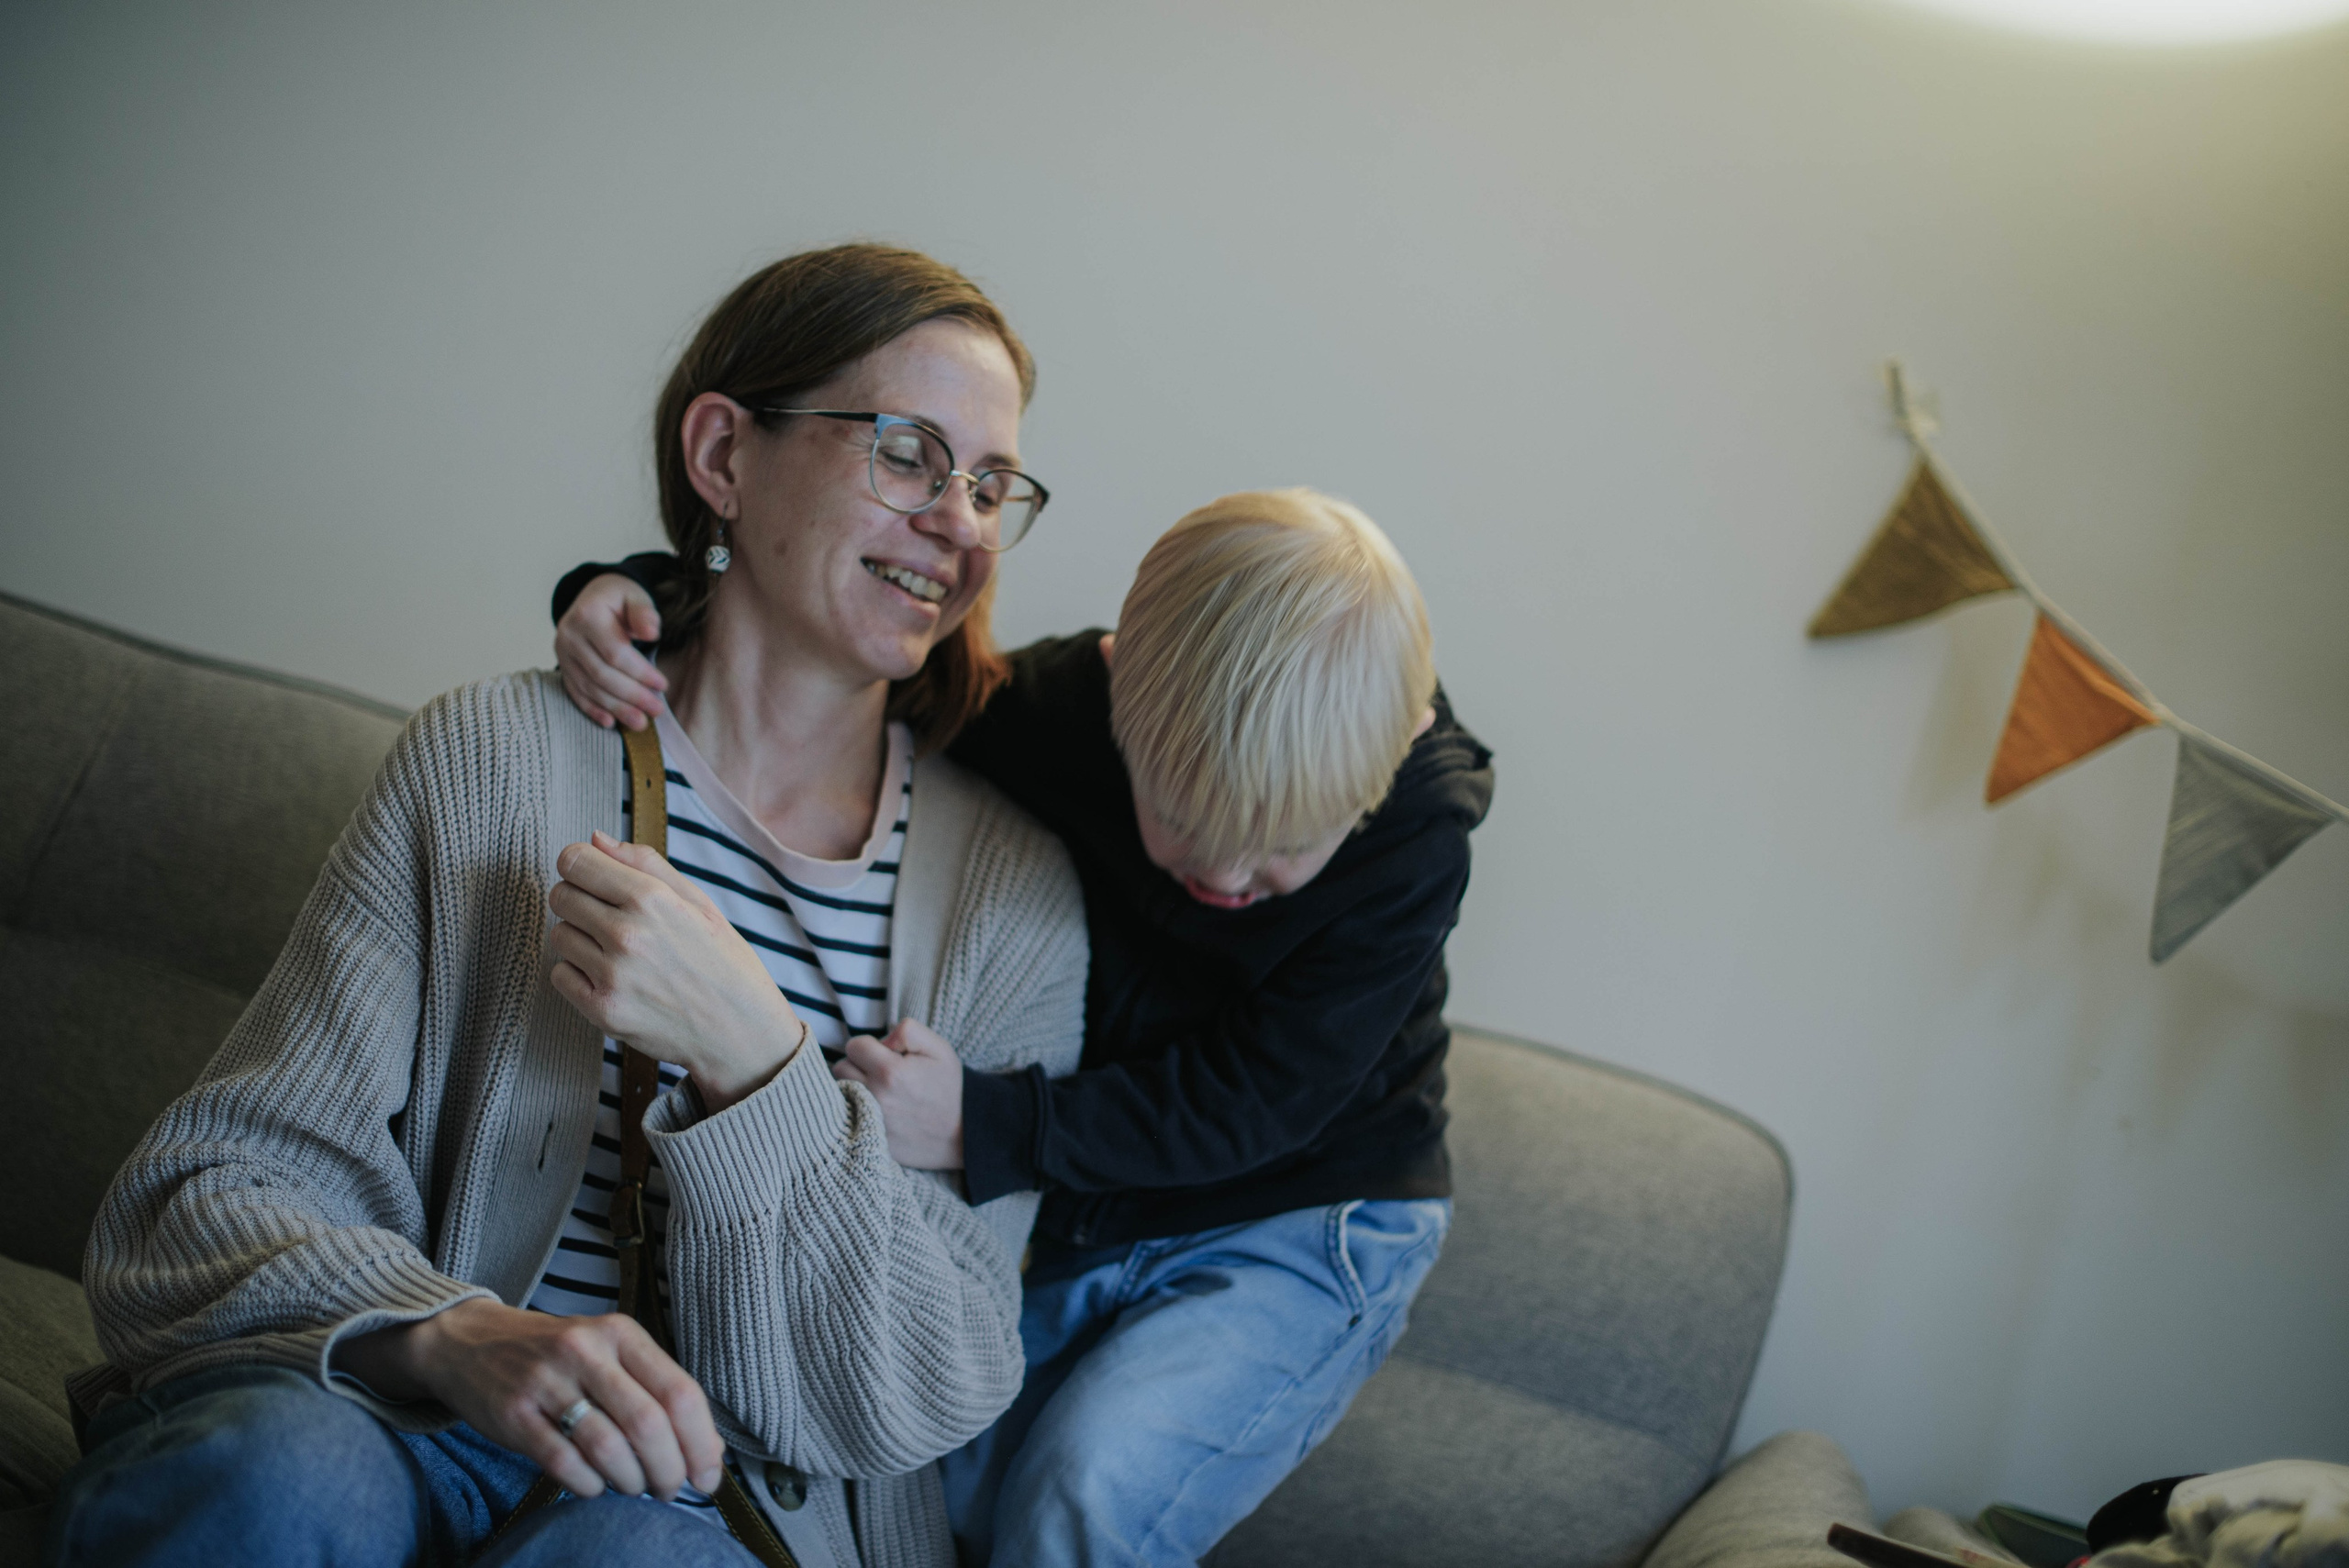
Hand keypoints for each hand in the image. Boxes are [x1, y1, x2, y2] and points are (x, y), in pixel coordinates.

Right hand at [333, 1297, 723, 1499]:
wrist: (470, 1342)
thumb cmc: (556, 1356)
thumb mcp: (609, 1354)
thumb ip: (656, 1393)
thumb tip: (709, 1452)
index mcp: (621, 1333)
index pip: (680, 1392)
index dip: (701, 1443)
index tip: (707, 1476)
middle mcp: (586, 1350)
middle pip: (648, 1423)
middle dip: (669, 1470)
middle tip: (670, 1490)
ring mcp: (547, 1381)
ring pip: (608, 1447)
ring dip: (630, 1481)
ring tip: (633, 1487)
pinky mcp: (514, 1414)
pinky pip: (564, 1463)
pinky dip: (589, 1485)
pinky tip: (594, 1485)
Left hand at [548, 831, 806, 1111]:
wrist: (739, 1030)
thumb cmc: (722, 961)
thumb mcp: (697, 902)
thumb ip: (644, 864)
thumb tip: (594, 839)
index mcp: (651, 899)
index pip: (574, 862)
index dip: (579, 864)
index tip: (591, 875)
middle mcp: (627, 934)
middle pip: (560, 896)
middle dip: (578, 899)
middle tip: (609, 917)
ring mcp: (612, 975)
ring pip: (559, 935)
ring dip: (580, 938)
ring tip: (617, 951)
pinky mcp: (601, 1011)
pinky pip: (560, 975)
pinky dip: (578, 974)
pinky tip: (611, 977)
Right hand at [556, 575, 666, 729]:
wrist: (594, 597)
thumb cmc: (621, 599)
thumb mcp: (636, 597)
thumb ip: (644, 613)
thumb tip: (651, 632)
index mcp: (588, 615)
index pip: (615, 653)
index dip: (639, 672)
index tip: (662, 685)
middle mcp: (569, 635)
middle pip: (601, 674)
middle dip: (631, 696)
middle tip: (656, 710)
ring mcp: (563, 653)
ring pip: (589, 687)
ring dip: (616, 708)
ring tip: (641, 722)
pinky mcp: (563, 666)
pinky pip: (576, 692)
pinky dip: (593, 709)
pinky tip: (610, 722)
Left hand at [831, 1019, 965, 1168]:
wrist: (963, 1133)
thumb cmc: (949, 1087)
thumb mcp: (938, 1047)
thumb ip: (907, 1031)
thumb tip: (881, 1040)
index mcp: (890, 1071)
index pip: (854, 1046)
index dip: (870, 1045)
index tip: (885, 1054)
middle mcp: (875, 1097)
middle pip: (841, 1068)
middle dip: (858, 1064)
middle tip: (880, 1071)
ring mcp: (869, 1121)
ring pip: (839, 1093)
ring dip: (853, 1086)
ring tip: (877, 1089)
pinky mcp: (868, 1138)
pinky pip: (845, 1117)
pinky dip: (855, 1110)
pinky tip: (874, 1109)